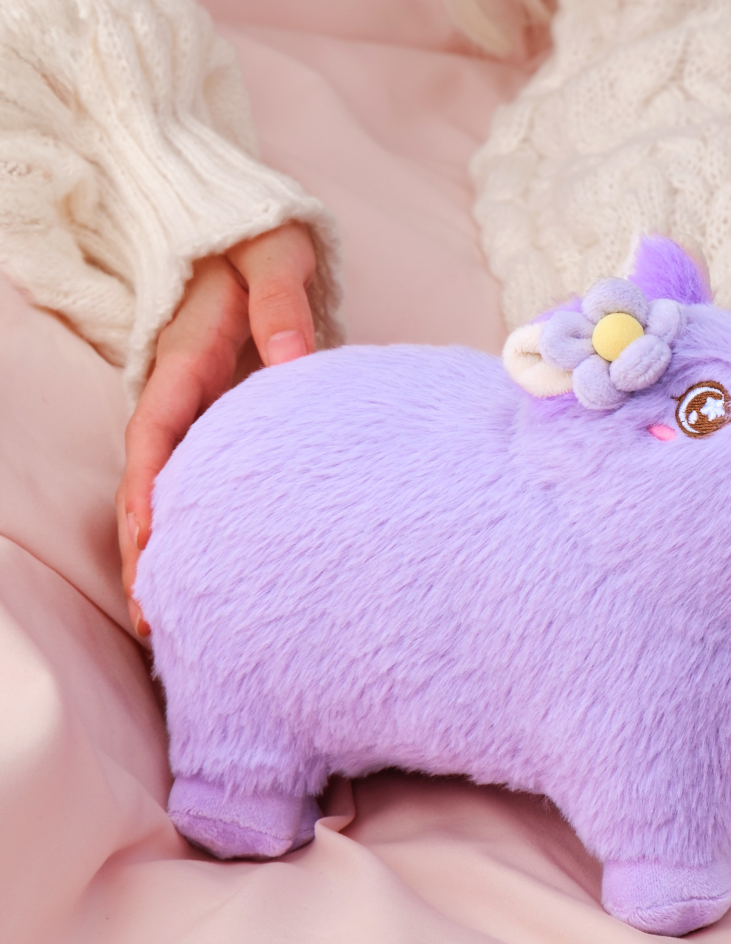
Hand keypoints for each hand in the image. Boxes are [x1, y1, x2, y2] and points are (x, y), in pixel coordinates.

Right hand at [116, 222, 316, 635]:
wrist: (252, 236)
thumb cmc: (261, 245)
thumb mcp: (274, 257)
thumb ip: (282, 304)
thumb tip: (291, 359)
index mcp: (185, 359)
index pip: (156, 431)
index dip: (146, 489)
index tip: (147, 541)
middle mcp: (180, 394)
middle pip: (149, 482)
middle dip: (144, 550)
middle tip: (152, 621)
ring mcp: (196, 414)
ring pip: (169, 493)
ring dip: (164, 556)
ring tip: (170, 626)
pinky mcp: (218, 426)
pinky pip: (198, 484)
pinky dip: (197, 532)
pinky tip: (213, 579)